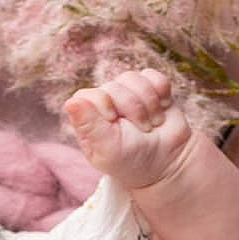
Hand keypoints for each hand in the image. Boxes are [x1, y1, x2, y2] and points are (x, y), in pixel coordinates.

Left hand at [64, 69, 194, 189]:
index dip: (105, 104)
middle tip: (142, 132)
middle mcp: (105, 101)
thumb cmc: (133, 161)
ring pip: (134, 79)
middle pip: (115, 86)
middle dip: (134, 110)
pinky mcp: (149, 88)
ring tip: (152, 124)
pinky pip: (154, 76)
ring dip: (149, 104)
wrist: (167, 163)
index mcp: (88, 117)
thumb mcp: (109, 150)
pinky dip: (162, 93)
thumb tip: (71, 102)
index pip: (88, 95)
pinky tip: (162, 109)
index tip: (115, 123)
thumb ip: (90, 126)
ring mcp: (127, 93)